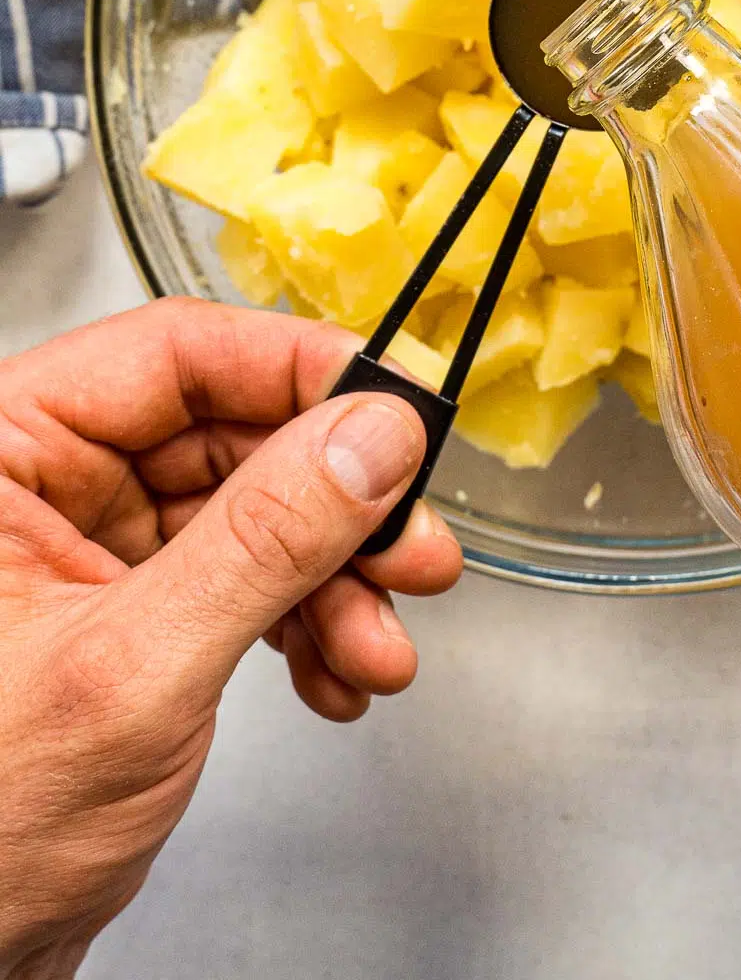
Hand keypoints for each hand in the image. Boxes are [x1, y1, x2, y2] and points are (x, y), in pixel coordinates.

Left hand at [0, 300, 461, 979]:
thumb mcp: (135, 666)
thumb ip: (263, 541)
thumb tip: (369, 437)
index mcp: (5, 453)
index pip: (175, 354)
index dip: (298, 371)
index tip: (394, 407)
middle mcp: (46, 486)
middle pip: (234, 436)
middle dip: (338, 504)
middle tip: (412, 543)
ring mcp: (92, 552)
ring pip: (258, 514)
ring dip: (338, 580)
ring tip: (379, 642)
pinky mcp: (135, 615)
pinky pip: (250, 583)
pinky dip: (309, 626)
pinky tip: (336, 674)